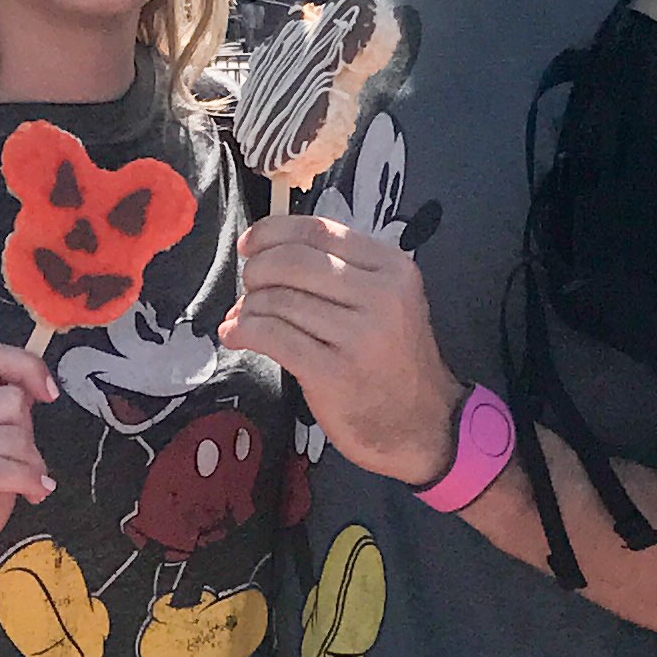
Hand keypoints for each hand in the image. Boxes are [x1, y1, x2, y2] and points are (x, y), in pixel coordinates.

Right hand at [0, 340, 57, 614]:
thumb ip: (10, 416)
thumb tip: (41, 386)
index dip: (28, 367)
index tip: (50, 395)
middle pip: (11, 400)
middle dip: (33, 436)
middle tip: (30, 465)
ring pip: (13, 438)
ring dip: (34, 466)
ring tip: (31, 485)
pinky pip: (2, 470)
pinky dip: (29, 483)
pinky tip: (35, 495)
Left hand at [219, 212, 462, 484]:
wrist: (421, 425)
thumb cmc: (393, 359)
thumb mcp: (387, 300)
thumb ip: (341, 270)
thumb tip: (267, 251)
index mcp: (392, 268)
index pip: (318, 231)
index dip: (272, 232)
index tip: (249, 245)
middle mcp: (380, 296)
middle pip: (293, 261)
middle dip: (257, 270)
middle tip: (249, 287)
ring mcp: (358, 336)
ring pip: (278, 300)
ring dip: (248, 306)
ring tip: (243, 317)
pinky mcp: (332, 373)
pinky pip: (272, 337)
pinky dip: (243, 331)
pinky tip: (235, 335)